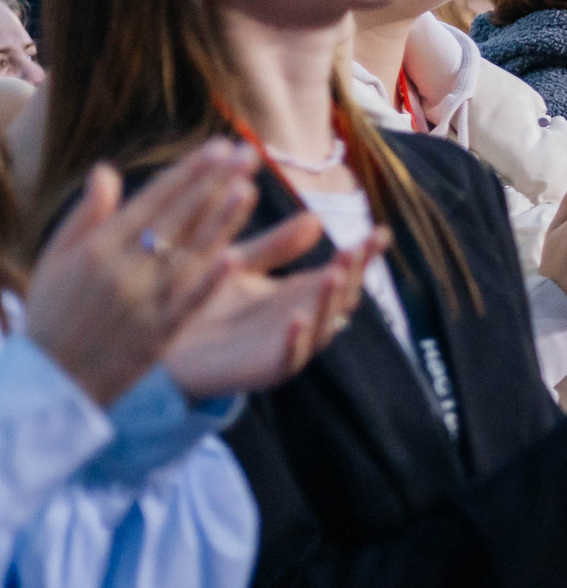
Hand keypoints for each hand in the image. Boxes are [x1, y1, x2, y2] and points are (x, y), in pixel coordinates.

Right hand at [26, 144, 265, 407]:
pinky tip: (234, 260)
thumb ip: (87, 214)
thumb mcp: (56, 259)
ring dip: (220, 221)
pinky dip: (208, 282)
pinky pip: (187, 303)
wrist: (50, 380)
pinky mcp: (158, 332)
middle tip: (247, 153)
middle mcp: (122, 268)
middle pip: (176, 219)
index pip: (152, 200)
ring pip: (188, 254)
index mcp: (97, 247)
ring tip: (248, 189)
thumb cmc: (53, 314)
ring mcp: (142, 300)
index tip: (218, 147)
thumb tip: (107, 169)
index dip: (188, 173)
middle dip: (214, 184)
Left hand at [164, 218, 378, 398]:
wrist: (165, 346)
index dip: (363, 255)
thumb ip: (276, 246)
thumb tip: (316, 218)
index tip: (380, 233)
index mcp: (301, 294)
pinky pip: (288, 357)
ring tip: (334, 273)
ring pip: (323, 326)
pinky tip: (299, 318)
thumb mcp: (242, 264)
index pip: (343, 272)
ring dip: (331, 301)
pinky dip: (296, 339)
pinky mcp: (264, 370)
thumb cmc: (205, 303)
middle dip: (353, 273)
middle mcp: (304, 319)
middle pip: (341, 297)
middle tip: (357, 247)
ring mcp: (288, 346)